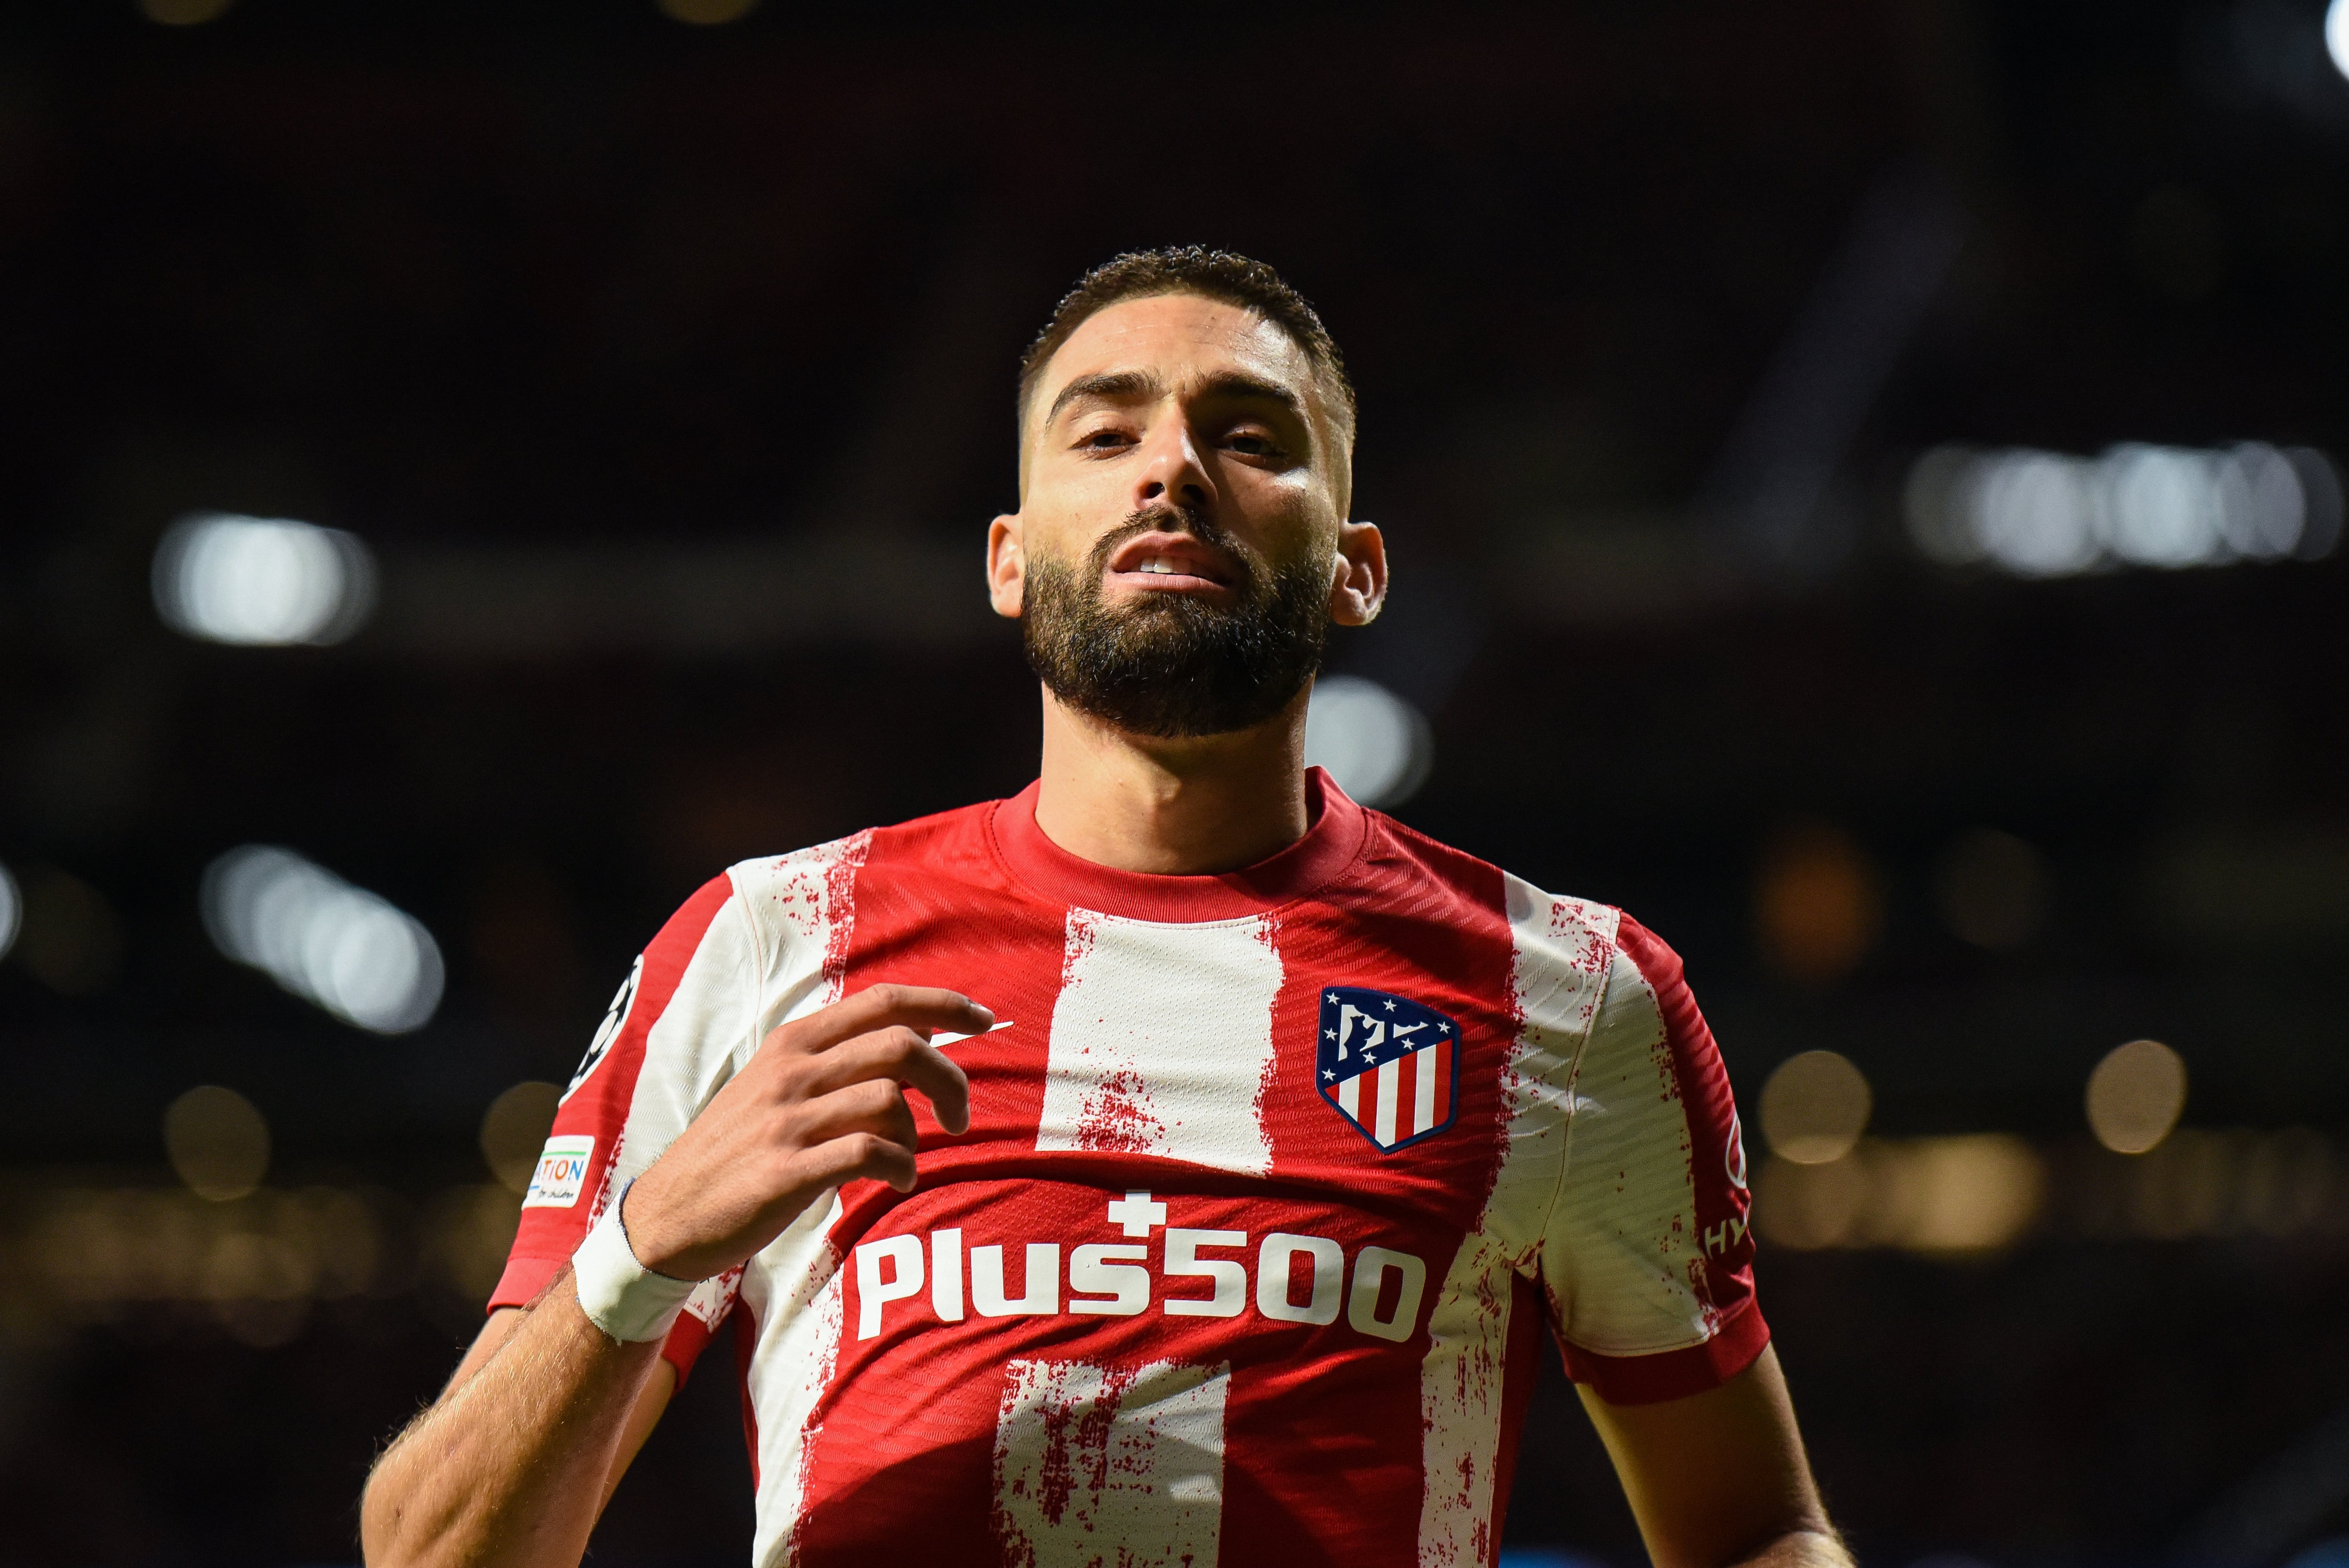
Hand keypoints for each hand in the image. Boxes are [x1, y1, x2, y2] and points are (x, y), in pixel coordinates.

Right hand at [621, 985, 987, 1281]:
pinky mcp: (785, 1172)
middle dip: (948, 1079)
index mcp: (793, 1043)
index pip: (885, 1001)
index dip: (943, 1005)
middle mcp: (791, 1072)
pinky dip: (900, 1166)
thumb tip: (918, 1038)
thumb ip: (838, 1060)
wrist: (667, 1216)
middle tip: (959, 1116)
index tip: (983, 1021)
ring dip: (918, 1133)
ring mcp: (786, 1121)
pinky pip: (868, 1153)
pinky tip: (899, 1180)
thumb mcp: (777, 1086)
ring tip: (908, 1159)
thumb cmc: (737, 1151)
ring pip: (888, 1100)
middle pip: (901, 1046)